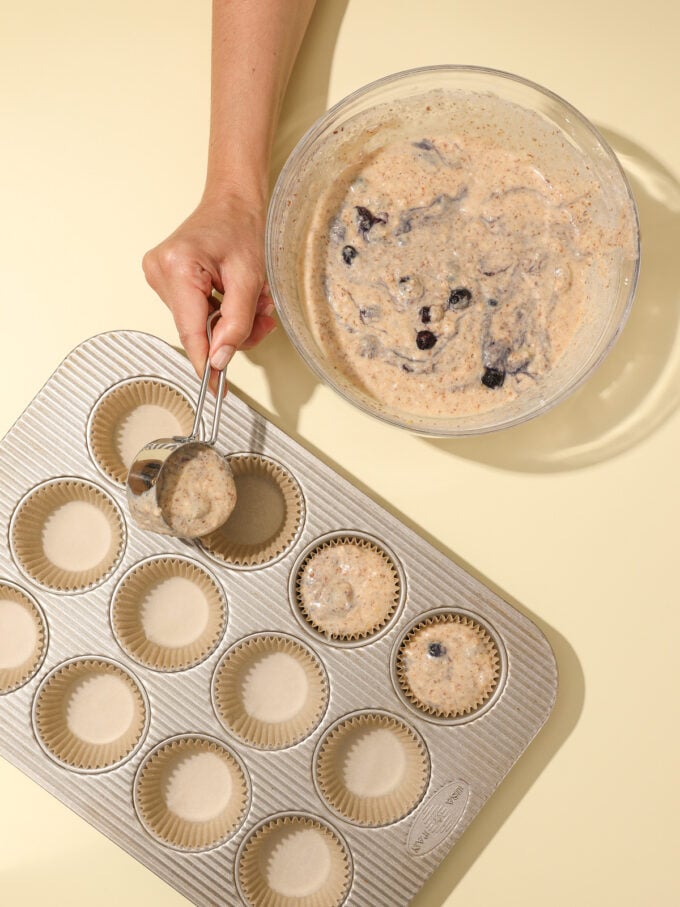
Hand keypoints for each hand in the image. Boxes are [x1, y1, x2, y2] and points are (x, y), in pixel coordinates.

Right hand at [142, 192, 275, 387]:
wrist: (232, 201)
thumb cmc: (241, 229)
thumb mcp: (250, 278)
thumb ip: (237, 323)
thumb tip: (221, 360)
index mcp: (178, 267)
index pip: (191, 330)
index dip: (206, 362)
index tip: (216, 389)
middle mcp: (159, 271)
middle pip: (196, 329)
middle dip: (232, 332)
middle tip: (263, 319)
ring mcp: (158, 276)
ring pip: (198, 323)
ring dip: (230, 321)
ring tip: (254, 301)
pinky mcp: (165, 279)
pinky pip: (195, 312)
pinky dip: (220, 311)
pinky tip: (234, 296)